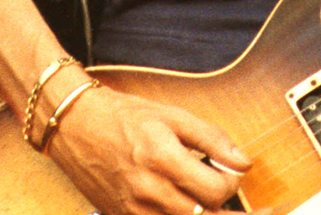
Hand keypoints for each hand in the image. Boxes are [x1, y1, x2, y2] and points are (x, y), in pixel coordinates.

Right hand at [47, 83, 267, 214]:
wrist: (76, 127)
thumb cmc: (125, 116)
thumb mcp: (173, 116)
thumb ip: (212, 139)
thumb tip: (244, 162)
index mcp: (163, 159)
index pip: (215, 191)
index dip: (233, 184)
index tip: (233, 172)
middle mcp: (148, 192)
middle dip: (226, 209)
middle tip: (241, 200)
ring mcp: (133, 212)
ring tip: (215, 203)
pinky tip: (189, 206)